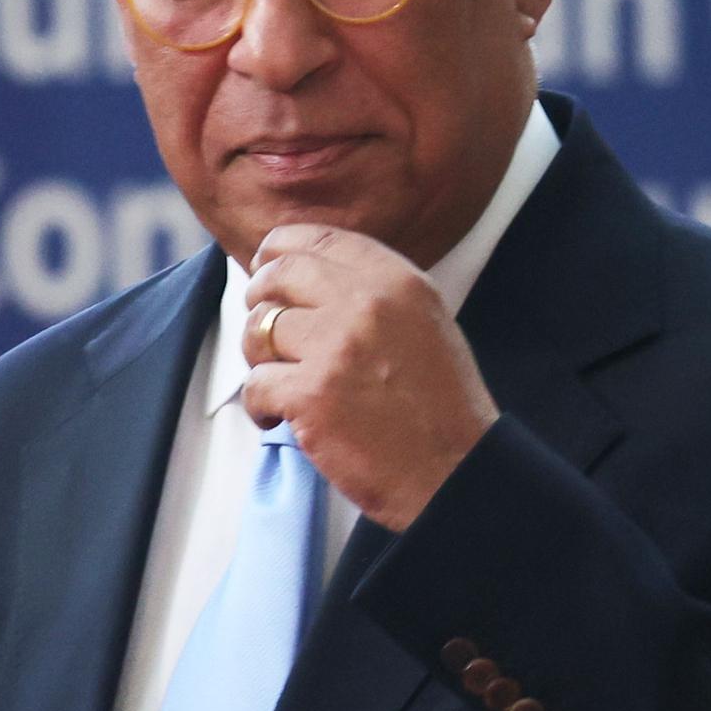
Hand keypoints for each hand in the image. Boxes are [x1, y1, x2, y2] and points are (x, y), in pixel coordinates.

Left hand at [236, 225, 498, 527]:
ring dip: (258, 358)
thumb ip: (372, 292)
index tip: (266, 269)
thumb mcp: (424, 322)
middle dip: (258, 300)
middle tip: (262, 331)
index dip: (278, 252)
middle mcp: (366, 303)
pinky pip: (255, 384)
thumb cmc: (441, 407)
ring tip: (280, 384)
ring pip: (258, 329)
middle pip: (277, 275)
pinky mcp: (311, 395)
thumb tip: (304, 274)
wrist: (456, 472)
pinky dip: (260, 406)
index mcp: (397, 279)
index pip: (316, 239)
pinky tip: (280, 418)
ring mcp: (336, 347)